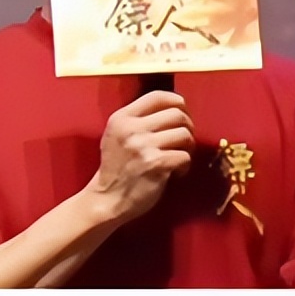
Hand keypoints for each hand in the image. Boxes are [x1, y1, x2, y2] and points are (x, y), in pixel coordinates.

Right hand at [88, 91, 193, 223]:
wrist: (106, 200)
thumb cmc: (116, 168)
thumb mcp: (117, 135)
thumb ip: (138, 120)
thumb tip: (175, 109)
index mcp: (122, 118)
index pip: (158, 96)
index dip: (177, 102)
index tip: (183, 114)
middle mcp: (132, 128)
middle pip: (177, 114)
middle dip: (188, 127)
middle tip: (184, 141)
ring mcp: (143, 146)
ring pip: (185, 134)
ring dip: (188, 147)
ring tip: (179, 157)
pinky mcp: (155, 164)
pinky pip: (185, 156)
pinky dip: (185, 165)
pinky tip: (177, 173)